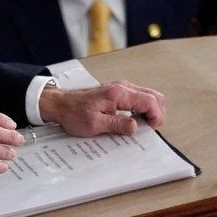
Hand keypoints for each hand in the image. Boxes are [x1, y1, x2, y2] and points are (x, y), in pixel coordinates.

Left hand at [38, 79, 166, 136]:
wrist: (60, 103)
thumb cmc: (74, 113)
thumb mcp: (95, 124)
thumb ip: (117, 125)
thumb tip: (136, 127)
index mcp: (119, 93)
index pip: (150, 101)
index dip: (156, 116)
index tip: (151, 129)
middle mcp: (123, 87)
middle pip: (154, 96)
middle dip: (157, 113)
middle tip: (149, 129)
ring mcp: (121, 88)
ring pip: (148, 96)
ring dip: (150, 111)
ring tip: (142, 126)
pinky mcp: (118, 92)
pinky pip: (139, 97)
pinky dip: (142, 109)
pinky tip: (134, 120)